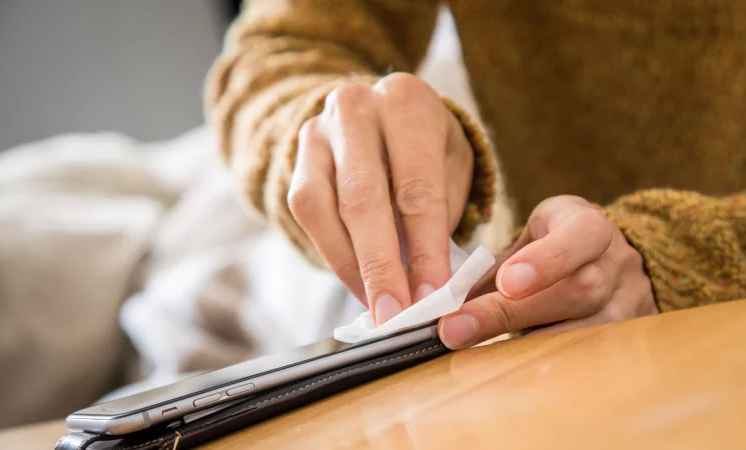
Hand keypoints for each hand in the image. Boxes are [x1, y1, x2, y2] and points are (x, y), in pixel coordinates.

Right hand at [287, 73, 473, 324]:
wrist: (377, 115)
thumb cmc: (424, 150)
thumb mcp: (450, 167)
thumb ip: (440, 217)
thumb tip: (428, 288)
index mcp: (407, 102)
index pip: (417, 187)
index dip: (425, 249)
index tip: (431, 298)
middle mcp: (356, 108)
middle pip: (364, 197)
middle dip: (380, 265)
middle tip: (395, 316)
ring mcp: (318, 131)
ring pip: (324, 208)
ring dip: (351, 266)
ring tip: (377, 307)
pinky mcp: (295, 158)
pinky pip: (306, 214)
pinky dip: (334, 255)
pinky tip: (358, 281)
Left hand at [439, 195, 657, 348]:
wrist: (609, 260)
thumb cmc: (555, 246)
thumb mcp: (529, 239)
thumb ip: (495, 267)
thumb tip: (441, 302)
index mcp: (590, 226)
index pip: (581, 234)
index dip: (546, 260)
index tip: (505, 282)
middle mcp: (617, 263)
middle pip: (579, 290)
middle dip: (512, 313)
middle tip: (455, 330)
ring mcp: (630, 302)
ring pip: (589, 331)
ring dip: (527, 348)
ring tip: (474, 359)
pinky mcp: (628, 336)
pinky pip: (592, 360)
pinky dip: (549, 368)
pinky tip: (510, 375)